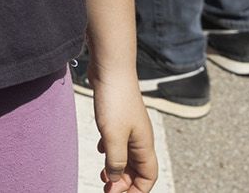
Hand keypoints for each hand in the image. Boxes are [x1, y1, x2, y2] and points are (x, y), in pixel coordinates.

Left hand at [92, 75, 157, 191]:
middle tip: (107, 189)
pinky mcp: (118, 116)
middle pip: (137, 168)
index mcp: (144, 145)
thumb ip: (116, 162)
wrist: (111, 67)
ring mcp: (130, 126)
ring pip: (127, 155)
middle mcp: (140, 137)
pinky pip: (118, 140)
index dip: (137, 190)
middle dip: (124, 182)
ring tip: (103, 176)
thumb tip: (115, 183)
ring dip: (117, 168)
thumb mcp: (113, 137)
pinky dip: (110, 150)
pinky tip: (100, 150)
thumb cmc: (114, 100)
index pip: (148, 176)